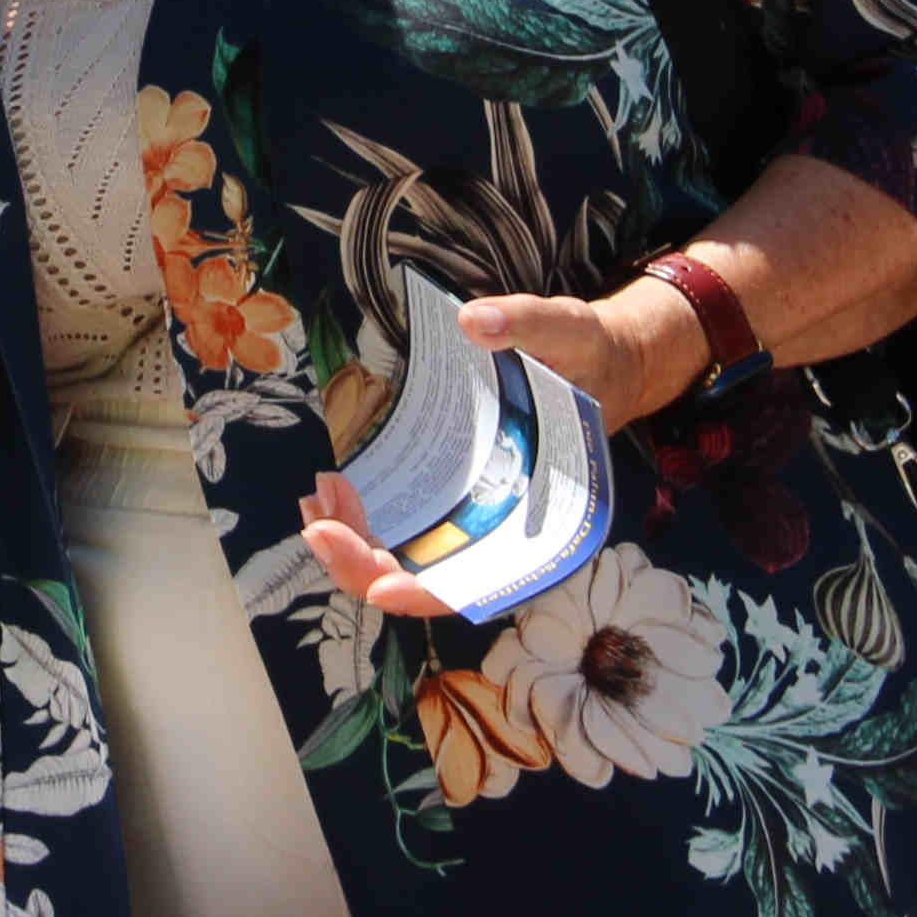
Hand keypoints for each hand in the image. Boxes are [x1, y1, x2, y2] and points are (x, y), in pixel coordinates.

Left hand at [297, 279, 710, 617]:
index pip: (481, 583)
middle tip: (318, 517)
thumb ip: (528, 325)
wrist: (599, 362)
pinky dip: (359, 522)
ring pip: (402, 563)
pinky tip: (331, 491)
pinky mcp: (449, 500)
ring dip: (351, 544)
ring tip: (319, 494)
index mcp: (545, 520)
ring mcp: (471, 521)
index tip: (380, 588)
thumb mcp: (570, 331)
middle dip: (362, 562)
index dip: (429, 595)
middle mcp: (503, 533)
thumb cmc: (589, 358)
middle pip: (423, 582)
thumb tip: (475, 320)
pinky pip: (399, 530)